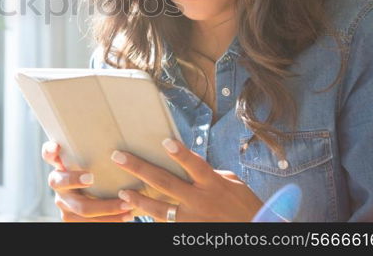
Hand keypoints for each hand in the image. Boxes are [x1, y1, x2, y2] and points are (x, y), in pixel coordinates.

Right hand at [41, 141, 134, 221]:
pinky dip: (111, 220)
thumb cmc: (101, 170)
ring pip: (80, 208)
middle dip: (74, 179)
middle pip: (59, 182)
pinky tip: (127, 216)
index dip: (50, 151)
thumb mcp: (95, 159)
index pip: (48, 154)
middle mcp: (58, 183)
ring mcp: (64, 202)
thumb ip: (97, 149)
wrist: (99, 195)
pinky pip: (89, 223)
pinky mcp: (72, 218)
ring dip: (106, 207)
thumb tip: (121, 125)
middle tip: (91, 177)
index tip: (57, 147)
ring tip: (128, 204)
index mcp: (61, 165)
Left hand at [111, 138, 263, 221]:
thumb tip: (190, 164)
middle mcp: (201, 201)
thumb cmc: (245, 205)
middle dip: (140, 168)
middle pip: (166, 182)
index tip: (165, 141)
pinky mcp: (188, 232)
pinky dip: (151, 217)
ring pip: (160, 209)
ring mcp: (193, 219)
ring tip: (122, 193)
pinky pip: (166, 223)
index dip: (181, 154)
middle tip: (118, 157)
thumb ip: (209, 173)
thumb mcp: (232, 184)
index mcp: (213, 184)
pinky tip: (135, 211)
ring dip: (139, 200)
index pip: (196, 165)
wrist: (254, 232)